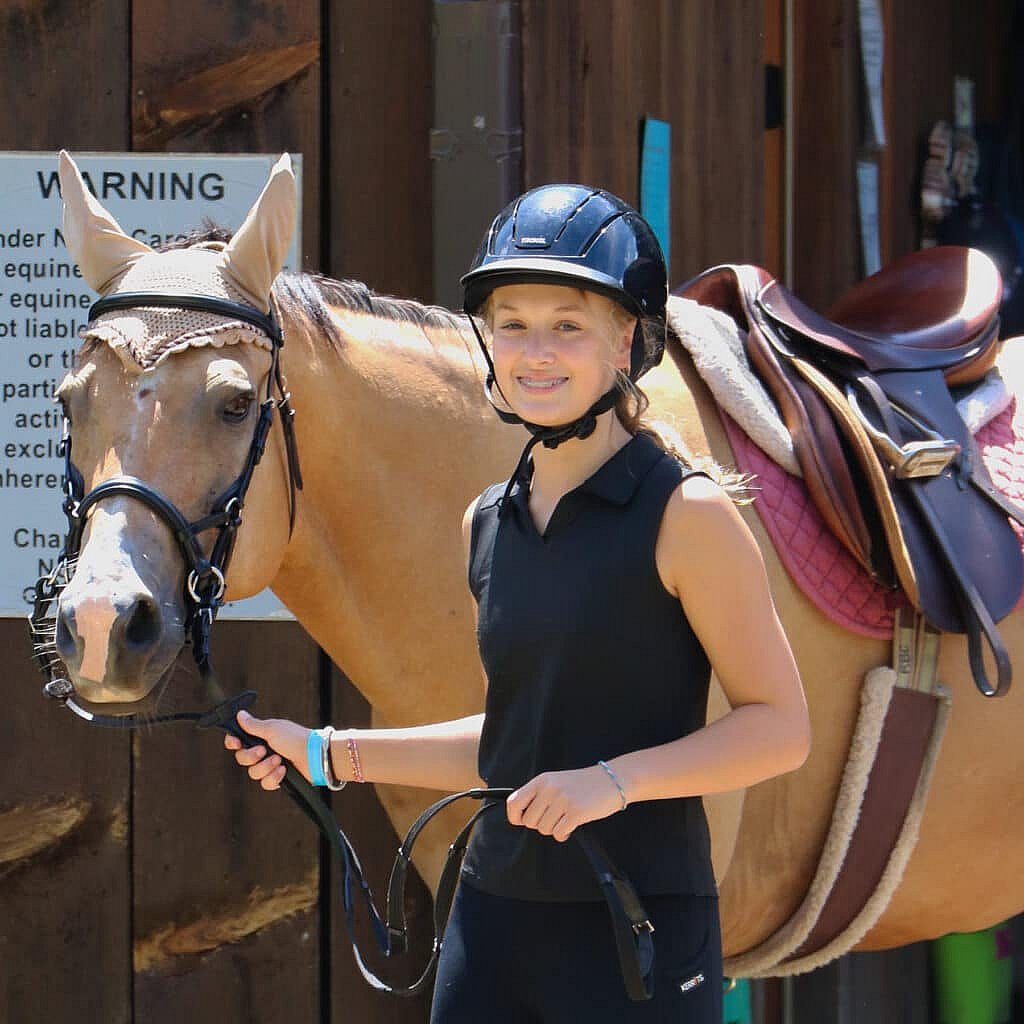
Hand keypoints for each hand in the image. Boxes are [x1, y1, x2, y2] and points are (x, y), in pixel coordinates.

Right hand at [223, 709, 309, 790]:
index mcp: (261, 737)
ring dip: (266, 766)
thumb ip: (253, 725)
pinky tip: (283, 770)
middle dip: (251, 756)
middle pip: (242, 759)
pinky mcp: (278, 778)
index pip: (238, 741)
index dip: (233, 743)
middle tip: (264, 751)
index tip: (236, 743)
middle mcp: (264, 751)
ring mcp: (270, 765)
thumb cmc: (295, 738)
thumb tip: (240, 715)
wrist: (314, 755)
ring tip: (279, 760)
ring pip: (253, 773)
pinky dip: (274, 777)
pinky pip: (265, 783)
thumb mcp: (272, 729)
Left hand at [506, 765, 624, 841]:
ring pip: (544, 829)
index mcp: (542, 780)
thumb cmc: (583, 784)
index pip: (514, 801)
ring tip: (565, 819)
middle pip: (529, 821)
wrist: (611, 780)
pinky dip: (564, 834)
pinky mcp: (576, 812)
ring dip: (554, 829)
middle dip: (540, 824)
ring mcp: (563, 800)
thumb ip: (538, 795)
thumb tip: (521, 816)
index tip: (520, 821)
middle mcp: (550, 788)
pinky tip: (572, 825)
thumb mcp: (556, 781)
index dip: (514, 816)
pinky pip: (559, 834)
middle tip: (554, 818)